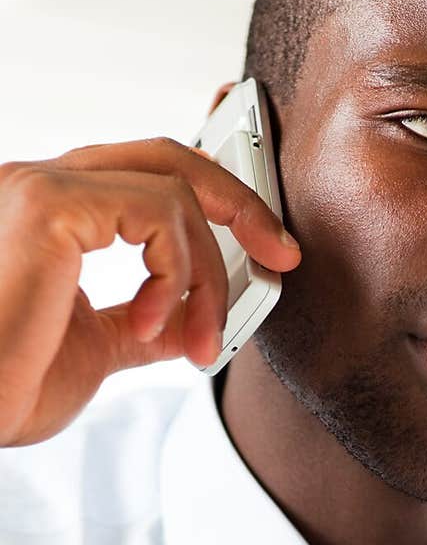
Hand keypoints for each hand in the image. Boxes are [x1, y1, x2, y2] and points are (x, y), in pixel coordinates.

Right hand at [0, 137, 300, 446]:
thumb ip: (143, 325)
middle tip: (280, 254)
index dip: (213, 192)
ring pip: (174, 190)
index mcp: (45, 214)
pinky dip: (177, 273)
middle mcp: (37, 186)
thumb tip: (190, 321)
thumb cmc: (3, 388)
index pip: (143, 173)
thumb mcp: (95, 351)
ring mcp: (38, 188)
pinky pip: (158, 211)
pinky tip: (150, 323)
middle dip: (240, 203)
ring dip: (207, 275)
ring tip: (197, 338)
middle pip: (168, 157)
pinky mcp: (48, 205)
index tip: (263, 242)